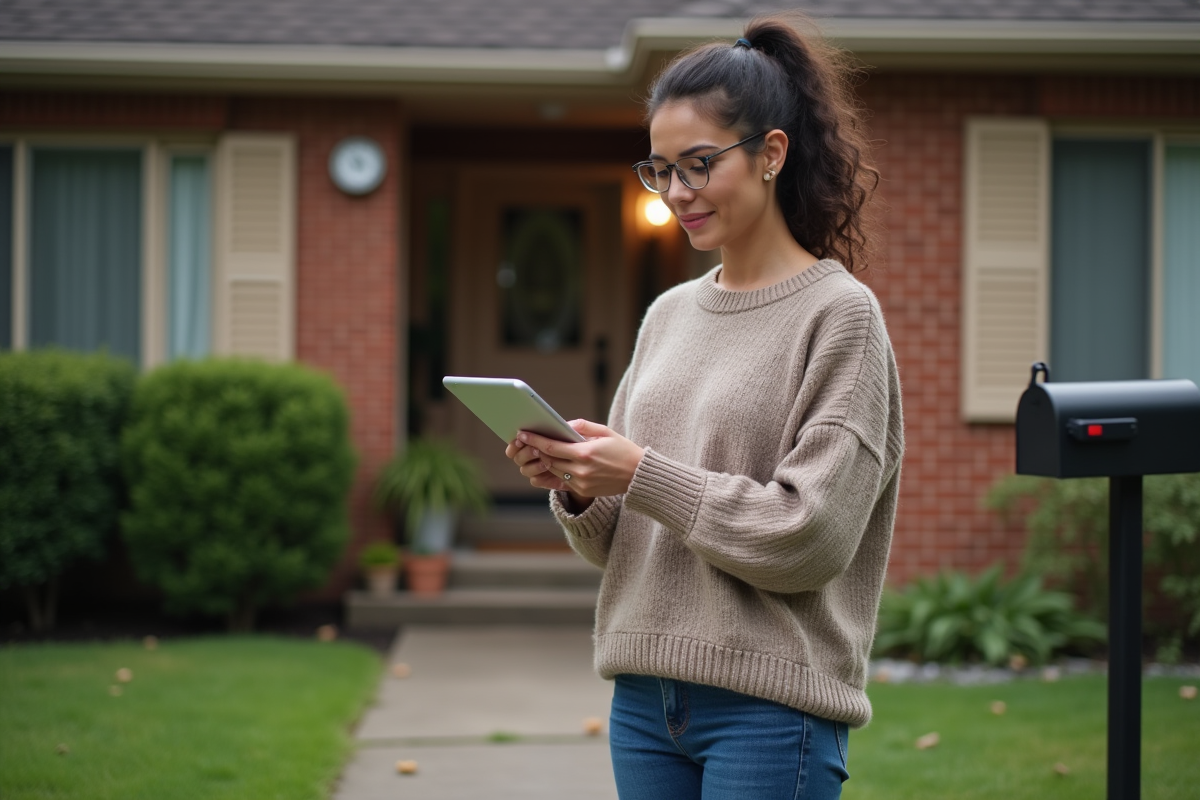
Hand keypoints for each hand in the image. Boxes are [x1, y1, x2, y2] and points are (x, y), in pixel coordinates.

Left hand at [504, 419, 644, 501]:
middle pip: (548, 460)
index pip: (551, 447)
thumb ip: (583, 426)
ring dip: (546, 461)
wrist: (638, 475)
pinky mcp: (584, 491)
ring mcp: (581, 482)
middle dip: (537, 450)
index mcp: (585, 453)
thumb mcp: (605, 432)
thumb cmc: (623, 450)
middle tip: (527, 440)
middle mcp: (580, 470)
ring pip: (554, 471)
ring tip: (540, 450)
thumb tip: (564, 424)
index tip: (522, 434)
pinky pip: (563, 481)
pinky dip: (557, 471)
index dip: (534, 440)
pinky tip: (554, 463)